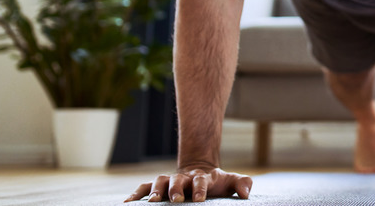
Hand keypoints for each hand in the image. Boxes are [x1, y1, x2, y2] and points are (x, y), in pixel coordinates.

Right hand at [124, 165, 252, 202]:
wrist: (200, 172)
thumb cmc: (217, 182)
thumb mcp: (230, 181)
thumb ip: (242, 183)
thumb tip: (246, 193)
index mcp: (201, 178)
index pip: (200, 181)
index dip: (200, 189)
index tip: (199, 199)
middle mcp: (182, 178)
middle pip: (177, 180)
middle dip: (175, 189)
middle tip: (175, 200)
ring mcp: (169, 181)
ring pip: (159, 182)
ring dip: (155, 191)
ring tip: (151, 202)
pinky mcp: (157, 186)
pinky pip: (144, 188)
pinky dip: (136, 194)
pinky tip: (127, 203)